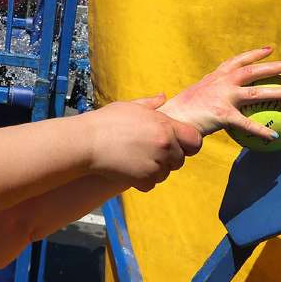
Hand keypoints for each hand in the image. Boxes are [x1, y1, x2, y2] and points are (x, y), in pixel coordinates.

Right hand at [84, 94, 202, 191]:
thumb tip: (163, 97)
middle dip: (168, 158)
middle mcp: (164, 146)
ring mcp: (155, 164)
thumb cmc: (105, 122)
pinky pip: (152, 184)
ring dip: (155, 170)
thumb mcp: (130, 106)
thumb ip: (151, 103)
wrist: (86, 142)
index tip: (176, 144)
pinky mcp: (143, 180)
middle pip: (180, 159)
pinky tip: (129, 170)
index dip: (187, 143)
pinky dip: (142, 181)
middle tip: (147, 152)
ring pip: (166, 173)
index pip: (194, 140)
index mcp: (165, 126)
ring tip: (135, 160)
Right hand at [158, 47, 280, 139]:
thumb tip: (214, 101)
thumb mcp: (194, 96)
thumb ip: (207, 95)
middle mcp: (220, 83)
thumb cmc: (178, 111)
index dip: (254, 54)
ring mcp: (222, 97)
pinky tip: (275, 135)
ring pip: (255, 92)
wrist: (168, 119)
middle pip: (251, 71)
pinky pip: (247, 123)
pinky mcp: (222, 114)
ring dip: (276, 91)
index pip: (237, 61)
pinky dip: (262, 130)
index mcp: (214, 78)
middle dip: (273, 66)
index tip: (270, 49)